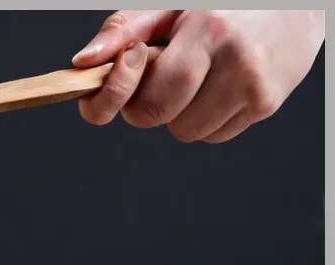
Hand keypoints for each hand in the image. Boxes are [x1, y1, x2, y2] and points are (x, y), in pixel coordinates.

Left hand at [72, 10, 323, 141]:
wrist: (299, 3)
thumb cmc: (225, 3)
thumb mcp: (172, 3)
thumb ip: (124, 31)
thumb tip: (82, 63)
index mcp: (208, 31)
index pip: (152, 93)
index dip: (124, 93)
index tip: (129, 68)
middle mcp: (237, 61)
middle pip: (161, 117)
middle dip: (148, 102)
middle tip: (161, 73)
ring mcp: (256, 87)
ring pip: (187, 131)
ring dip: (179, 111)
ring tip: (198, 74)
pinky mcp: (267, 104)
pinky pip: (214, 134)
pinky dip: (206, 116)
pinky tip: (219, 83)